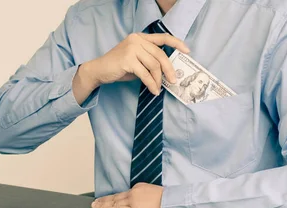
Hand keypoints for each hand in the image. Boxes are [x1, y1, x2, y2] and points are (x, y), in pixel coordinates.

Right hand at [72, 33, 189, 103]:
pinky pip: (145, 74)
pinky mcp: (127, 59)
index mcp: (140, 37)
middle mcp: (136, 39)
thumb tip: (167, 72)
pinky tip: (153, 90)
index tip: (187, 51)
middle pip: (160, 55)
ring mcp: (131, 48)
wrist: (99, 70)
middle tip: (174, 81)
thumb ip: (149, 61)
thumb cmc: (118, 67)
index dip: (176, 43)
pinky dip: (151, 84)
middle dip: (169, 69)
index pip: (162, 37)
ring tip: (158, 88)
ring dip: (158, 80)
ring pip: (154, 65)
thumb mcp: (136, 60)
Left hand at [91, 183, 164, 207]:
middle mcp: (133, 193)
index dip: (113, 197)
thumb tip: (144, 202)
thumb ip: (146, 196)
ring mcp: (132, 201)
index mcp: (139, 188)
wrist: (172, 202)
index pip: (123, 193)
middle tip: (95, 202)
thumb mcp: (155, 193)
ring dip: (103, 205)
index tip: (107, 199)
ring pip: (114, 203)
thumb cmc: (169, 199)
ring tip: (95, 206)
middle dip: (104, 199)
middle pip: (116, 197)